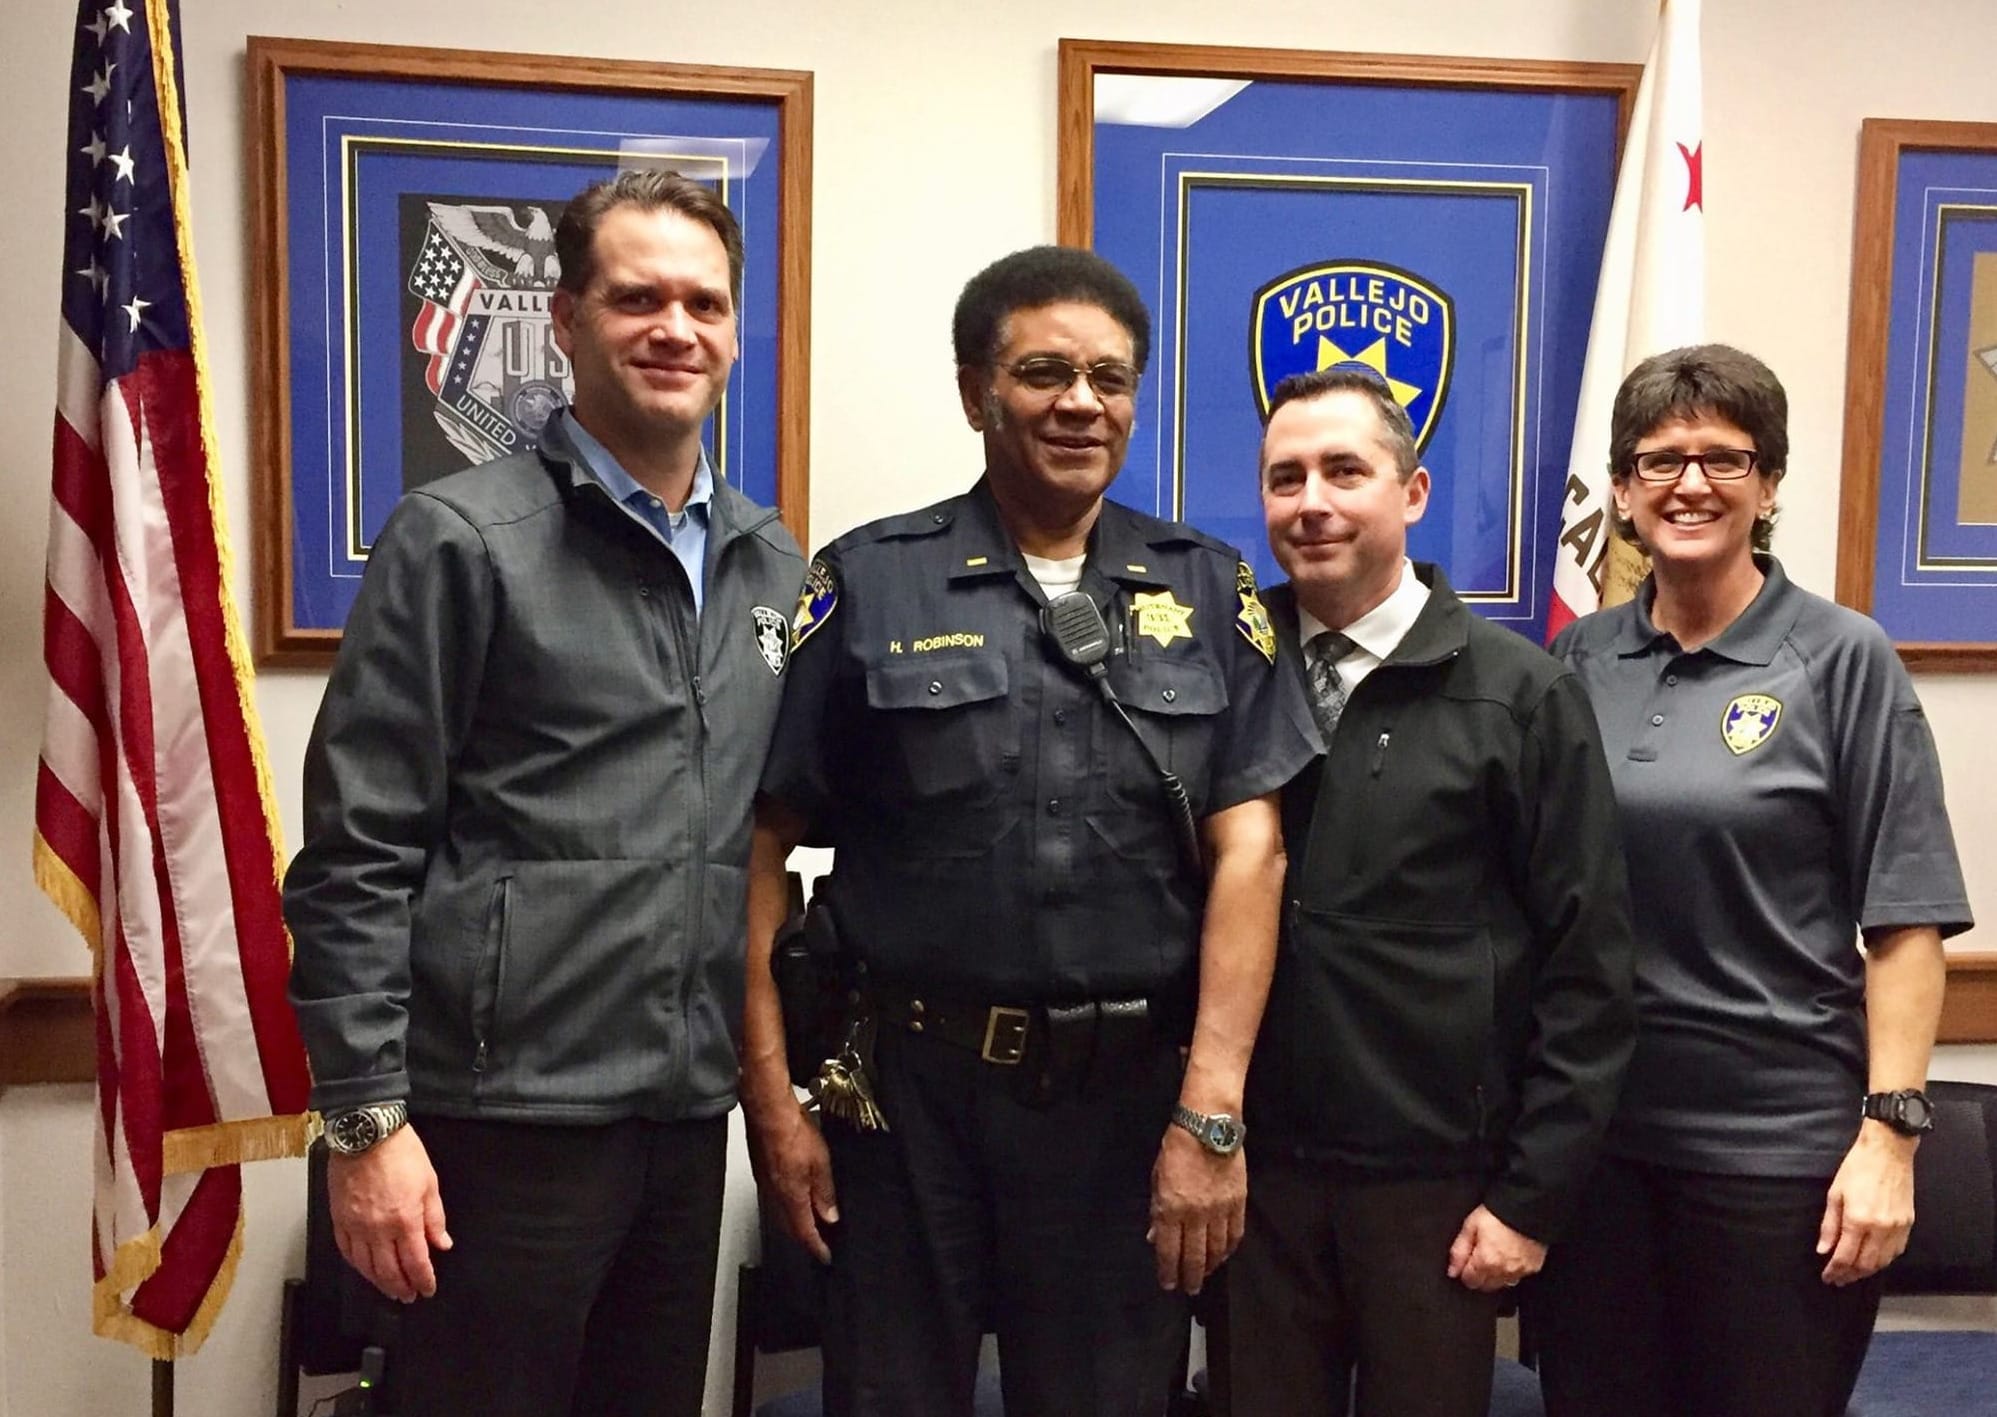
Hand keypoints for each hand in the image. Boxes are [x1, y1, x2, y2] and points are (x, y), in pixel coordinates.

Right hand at [327, 1124, 451, 1302]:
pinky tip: (364, 1270)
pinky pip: (346, 1251)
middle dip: (401, 1288)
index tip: (428, 1289)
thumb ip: (435, 1218)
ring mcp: (355, 1226)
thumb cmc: (401, 1153)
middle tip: (409, 1297)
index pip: (416, 1262)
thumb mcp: (429, 1183)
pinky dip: (357, 1266)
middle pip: (389, 1271)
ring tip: (390, 1290)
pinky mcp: (339, 1219)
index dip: (424, 1280)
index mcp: (405, 1220)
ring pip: (366, 1266)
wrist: (367, 1133)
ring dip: (379, 1282)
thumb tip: (441, 1244)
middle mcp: (378, 1229)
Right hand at [746, 1097, 838, 1263]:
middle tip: (818, 1243)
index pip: (804, 1232)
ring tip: (809, 1223)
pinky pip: (773, 1199)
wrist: (767, 1112)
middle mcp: (774, 1195)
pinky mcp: (761, 1171)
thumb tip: (830, 1215)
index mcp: (791, 1197)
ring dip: (794, 1223)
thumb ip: (825, 1192)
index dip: (816, 1247)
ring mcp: (765, 1184)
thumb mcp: (821, 1164)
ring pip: (780, 1214)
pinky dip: (785, 1206)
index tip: (825, 1256)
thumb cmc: (793, 1133)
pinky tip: (793, 1198)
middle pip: (789, 1227)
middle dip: (804, 1238)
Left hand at [1149, 1125, 1245, 1295]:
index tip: (1168, 1284)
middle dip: (1191, 1277)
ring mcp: (1219, 1211)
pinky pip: (1235, 1234)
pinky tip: (1224, 1254)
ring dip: (1211, 1266)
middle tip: (1190, 1289)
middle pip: (1194, 1256)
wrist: (1209, 1127)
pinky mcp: (1238, 1203)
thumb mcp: (1156, 1179)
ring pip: (1217, 1249)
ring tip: (1207, 1274)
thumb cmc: (1176, 1150)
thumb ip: (1157, 1211)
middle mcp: (1196, 1215)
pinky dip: (1229, 1248)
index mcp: (1171, 1209)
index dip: (1168, 1272)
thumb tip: (1155, 1237)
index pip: (1169, 1251)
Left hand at [1446, 1204, 1545, 1292]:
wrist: (1527, 1208)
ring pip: (1502, 1284)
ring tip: (1495, 1255)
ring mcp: (1520, 1271)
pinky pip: (1518, 1277)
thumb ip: (1459, 1251)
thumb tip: (1452, 1270)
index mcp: (1486, 1262)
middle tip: (1480, 1256)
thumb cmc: (1498, 1213)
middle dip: (1479, 1275)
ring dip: (1495, 1275)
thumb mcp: (1471, 1225)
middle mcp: (1504, 1271)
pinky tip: (1509, 1256)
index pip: (1470, 1281)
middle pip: (1485, 1286)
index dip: (1464, 1271)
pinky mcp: (1533, 1268)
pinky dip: (1512, 1271)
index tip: (1467, 1261)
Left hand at [1819, 1121, 1917, 1285]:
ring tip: (1853, 1273)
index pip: (1845, 1256)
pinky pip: (1896, 1251)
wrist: (1888, 1151)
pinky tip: (1873, 1260)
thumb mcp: (1835, 1193)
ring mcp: (1897, 1227)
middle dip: (1850, 1275)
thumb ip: (1830, 1225)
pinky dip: (1884, 1260)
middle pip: (1865, 1264)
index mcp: (1858, 1219)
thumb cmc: (1857, 1168)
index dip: (1835, 1270)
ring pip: (1883, 1261)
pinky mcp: (1909, 1224)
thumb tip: (1824, 1250)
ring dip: (1867, 1271)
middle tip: (1838, 1279)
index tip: (1827, 1277)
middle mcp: (1880, 1228)